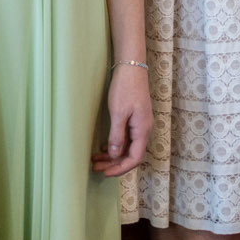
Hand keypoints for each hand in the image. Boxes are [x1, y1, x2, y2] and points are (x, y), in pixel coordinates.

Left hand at [92, 62, 151, 177]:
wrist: (132, 67)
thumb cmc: (125, 88)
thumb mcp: (118, 113)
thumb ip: (117, 135)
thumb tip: (115, 155)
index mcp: (142, 130)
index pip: (134, 158)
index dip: (120, 168)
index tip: (105, 173)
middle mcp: (144, 129)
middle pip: (131, 154)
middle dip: (114, 164)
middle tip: (96, 168)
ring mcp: (140, 124)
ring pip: (128, 146)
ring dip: (113, 155)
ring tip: (96, 159)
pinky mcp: (135, 118)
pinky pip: (127, 137)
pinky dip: (115, 144)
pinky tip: (104, 146)